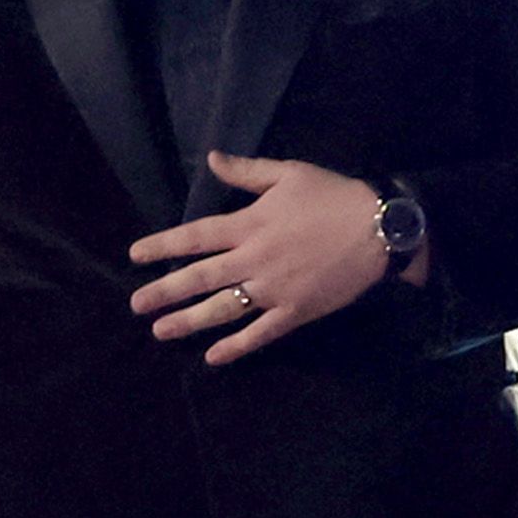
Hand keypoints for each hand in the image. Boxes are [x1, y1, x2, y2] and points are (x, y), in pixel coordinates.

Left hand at [131, 153, 399, 365]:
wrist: (383, 229)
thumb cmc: (335, 197)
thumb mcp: (290, 173)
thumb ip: (247, 171)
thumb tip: (211, 159)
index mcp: (250, 224)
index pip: (195, 237)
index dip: (162, 246)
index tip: (135, 256)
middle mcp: (255, 259)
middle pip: (200, 277)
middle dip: (165, 291)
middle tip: (136, 304)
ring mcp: (274, 289)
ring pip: (224, 308)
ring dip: (190, 321)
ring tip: (161, 331)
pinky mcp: (296, 310)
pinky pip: (261, 333)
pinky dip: (237, 347)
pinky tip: (213, 358)